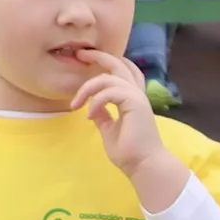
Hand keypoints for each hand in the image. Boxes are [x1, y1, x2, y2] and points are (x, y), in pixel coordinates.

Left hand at [65, 51, 187, 203]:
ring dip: (88, 88)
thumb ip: (103, 115)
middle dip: (99, 56)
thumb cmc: (130, 152)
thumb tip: (92, 106)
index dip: (107, 62)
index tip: (86, 60)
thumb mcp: (109, 129)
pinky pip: (111, 92)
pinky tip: (89, 115)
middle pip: (119, 64)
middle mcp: (136, 94)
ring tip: (76, 104)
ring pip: (110, 78)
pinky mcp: (135, 104)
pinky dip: (96, 101)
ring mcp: (137, 98)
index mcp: (132, 99)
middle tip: (80, 53)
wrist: (144, 166)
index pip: (123, 71)